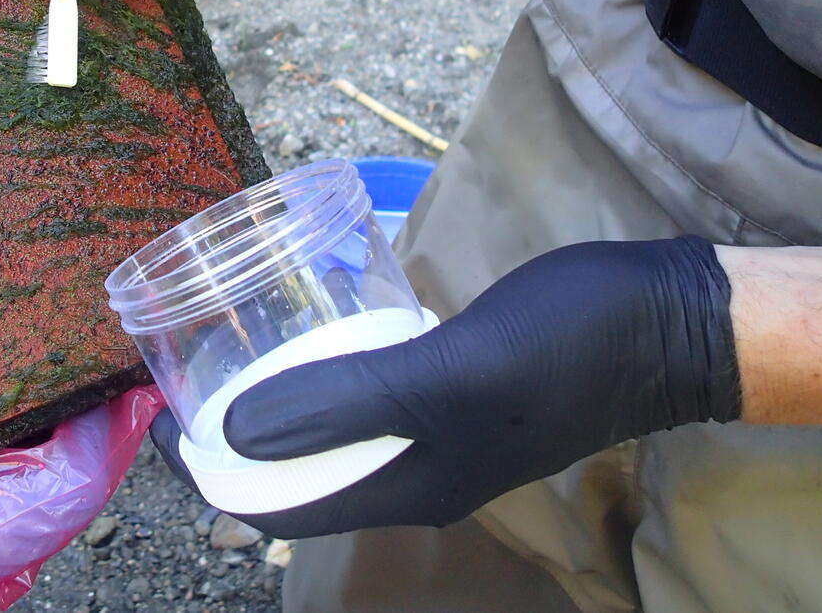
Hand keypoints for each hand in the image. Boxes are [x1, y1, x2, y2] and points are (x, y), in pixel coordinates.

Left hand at [152, 237, 739, 537]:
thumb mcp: (447, 374)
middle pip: (302, 471)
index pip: (282, 503)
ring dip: (276, 405)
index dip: (211, 476)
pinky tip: (309, 333)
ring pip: (333, 431)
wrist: (667, 318)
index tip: (154, 426)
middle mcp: (419, 470)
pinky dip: (326, 373)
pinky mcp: (457, 387)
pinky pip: (367, 393)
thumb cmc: (562, 344)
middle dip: (233, 442)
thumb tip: (232, 440)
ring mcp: (441, 431)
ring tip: (226, 356)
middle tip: (179, 380)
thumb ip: (344, 406)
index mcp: (410, 485)